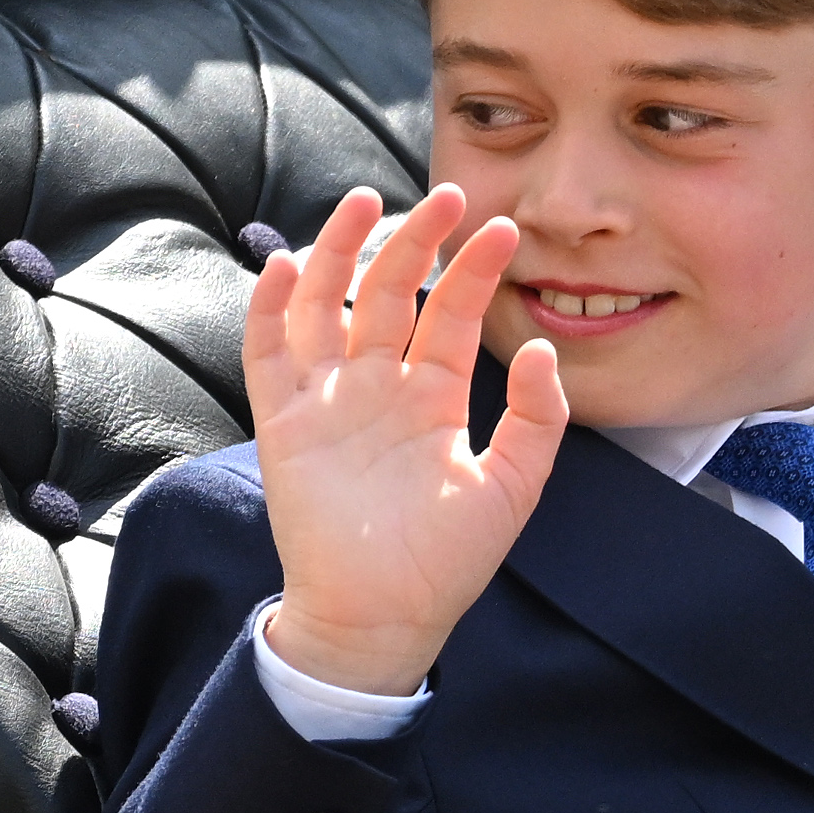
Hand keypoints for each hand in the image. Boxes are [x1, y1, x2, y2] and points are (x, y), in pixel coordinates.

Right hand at [247, 187, 567, 695]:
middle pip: (391, 294)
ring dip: (341, 253)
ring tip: (363, 203)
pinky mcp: (284, 421)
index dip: (474, 271)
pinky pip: (270, 353)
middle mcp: (380, 387)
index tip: (502, 228)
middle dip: (415, 242)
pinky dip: (273, 308)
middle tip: (446, 196)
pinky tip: (291, 266)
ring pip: (328, 306)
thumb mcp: (511, 487)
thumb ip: (536, 421)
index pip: (453, 315)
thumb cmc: (448, 561)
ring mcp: (329, 399)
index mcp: (434, 397)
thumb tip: (544, 351)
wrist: (384, 616)